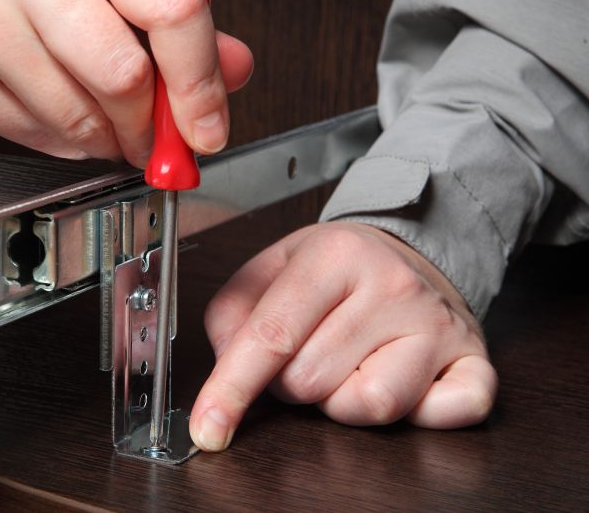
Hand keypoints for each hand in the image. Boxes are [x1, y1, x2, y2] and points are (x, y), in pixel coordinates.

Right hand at [0, 0, 253, 165]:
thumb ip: (170, 20)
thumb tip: (230, 69)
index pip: (172, 11)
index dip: (199, 82)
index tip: (206, 127)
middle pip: (124, 77)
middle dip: (150, 125)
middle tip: (156, 136)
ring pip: (80, 119)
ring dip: (109, 139)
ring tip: (106, 123)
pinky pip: (34, 137)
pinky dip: (66, 142)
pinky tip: (64, 115)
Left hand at [190, 222, 497, 450]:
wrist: (409, 252)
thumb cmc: (335, 269)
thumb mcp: (270, 268)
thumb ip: (232, 314)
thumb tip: (226, 367)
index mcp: (335, 255)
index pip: (272, 336)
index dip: (232, 388)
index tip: (208, 427)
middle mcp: (393, 286)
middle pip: (310, 381)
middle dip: (292, 382)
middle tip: (309, 350)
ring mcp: (437, 325)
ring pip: (368, 405)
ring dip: (342, 401)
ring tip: (348, 366)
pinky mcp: (473, 360)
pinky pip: (446, 414)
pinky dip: (420, 415)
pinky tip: (404, 382)